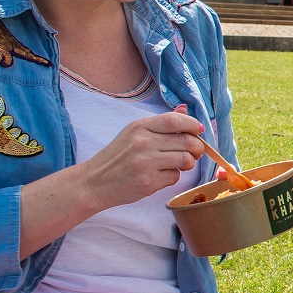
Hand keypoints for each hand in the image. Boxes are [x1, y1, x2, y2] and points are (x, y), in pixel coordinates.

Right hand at [76, 109, 203, 208]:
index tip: (197, 131)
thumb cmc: (118, 156)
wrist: (95, 181)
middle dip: (197, 148)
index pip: (176, 120)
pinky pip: (175, 177)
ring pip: (186, 160)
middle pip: (187, 141)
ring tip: (179, 164)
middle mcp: (143, 142)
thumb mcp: (134, 133)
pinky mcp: (148, 182)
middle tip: (193, 152)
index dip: (193, 125)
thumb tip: (185, 110)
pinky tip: (161, 175)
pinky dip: (173, 176)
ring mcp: (146, 163)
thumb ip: (161, 122)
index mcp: (140, 127)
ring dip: (188, 163)